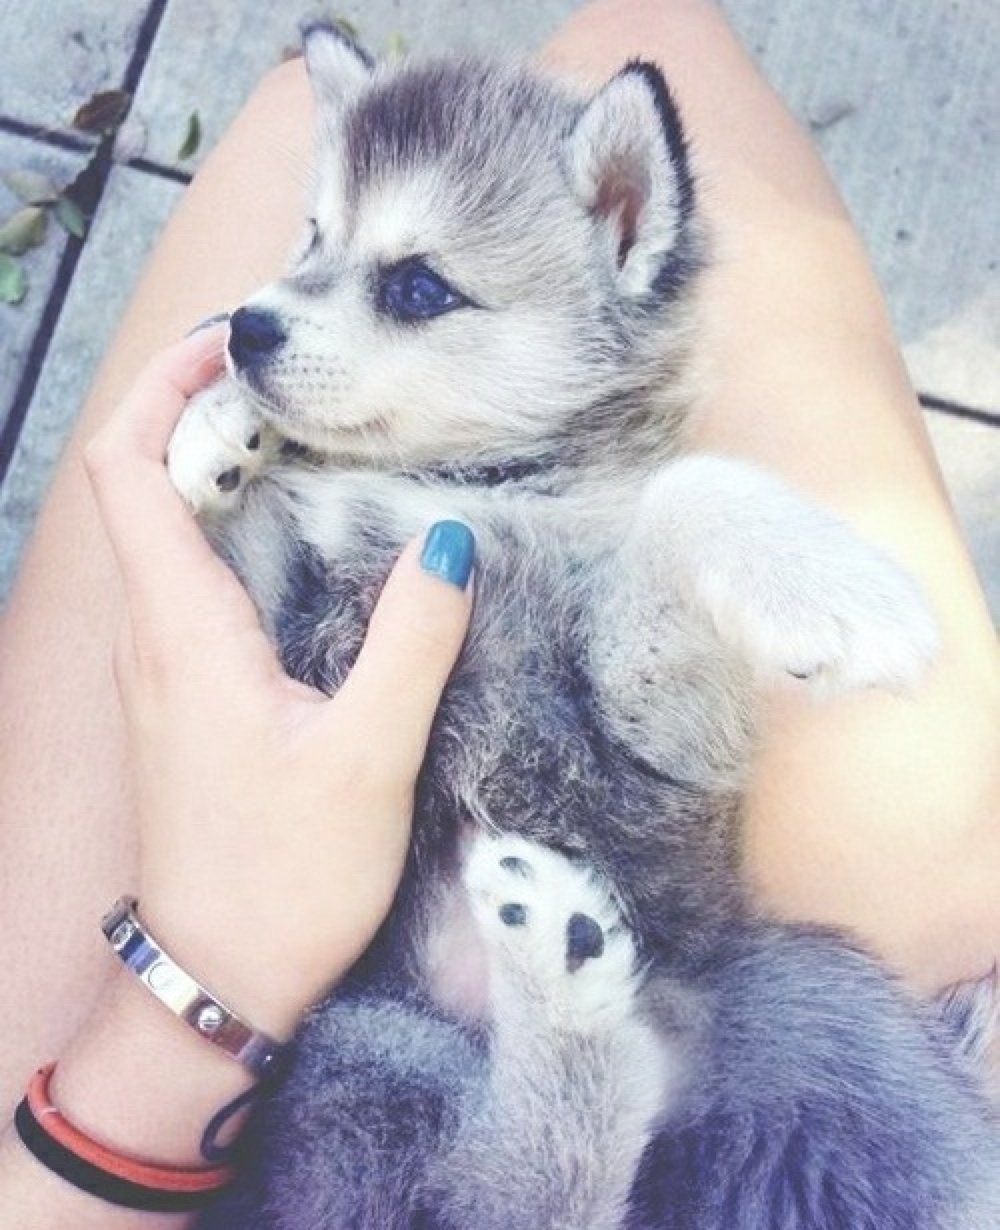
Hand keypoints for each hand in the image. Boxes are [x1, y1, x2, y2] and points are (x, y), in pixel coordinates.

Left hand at [84, 329, 473, 1036]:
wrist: (217, 978)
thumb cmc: (285, 876)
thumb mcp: (369, 755)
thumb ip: (410, 642)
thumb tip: (445, 541)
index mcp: (181, 632)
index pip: (126, 473)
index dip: (161, 391)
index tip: (231, 348)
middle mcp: (150, 638)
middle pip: (135, 485)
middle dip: (191, 410)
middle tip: (286, 376)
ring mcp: (157, 670)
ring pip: (157, 532)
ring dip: (208, 467)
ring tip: (297, 433)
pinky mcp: (179, 698)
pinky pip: (182, 581)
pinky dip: (223, 528)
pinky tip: (296, 535)